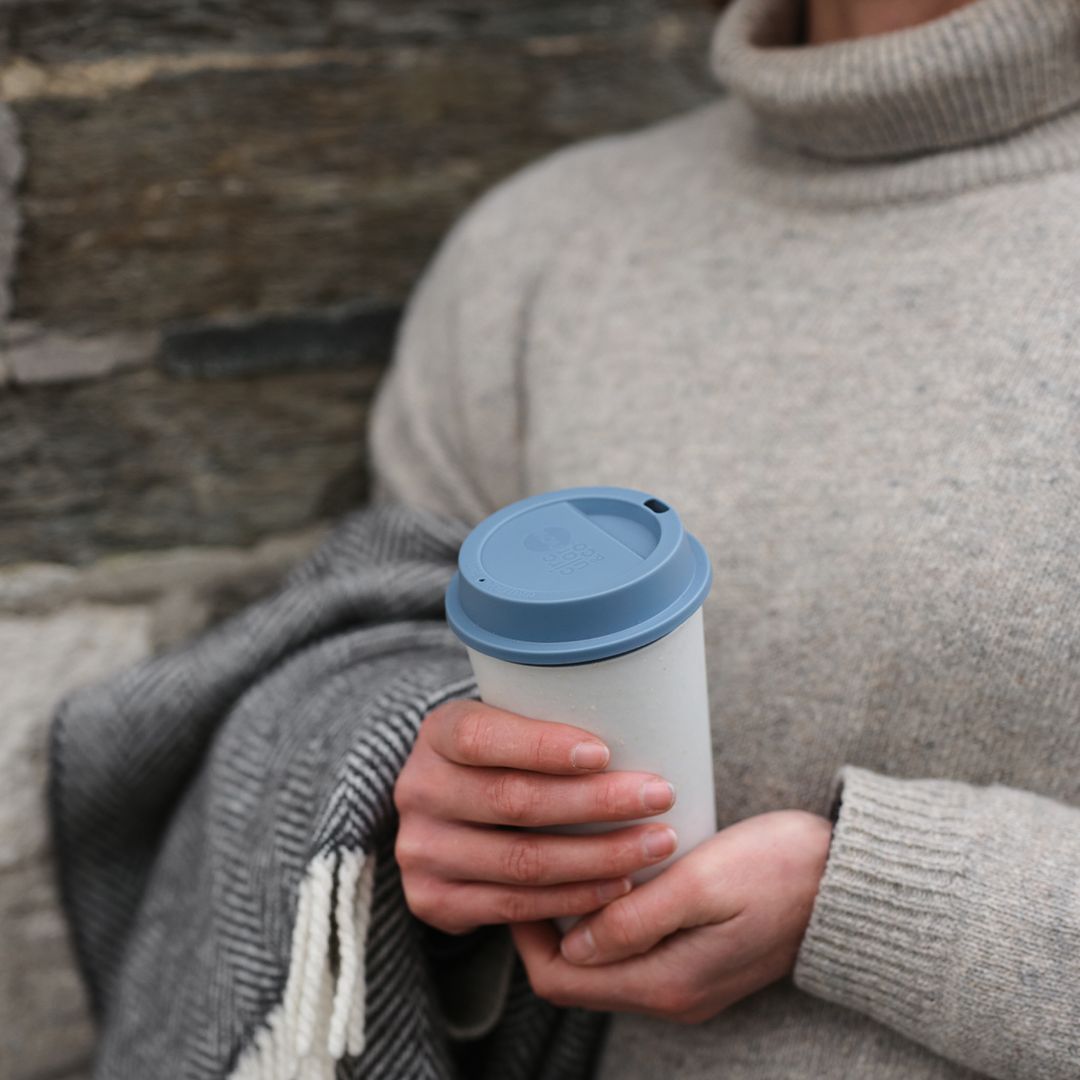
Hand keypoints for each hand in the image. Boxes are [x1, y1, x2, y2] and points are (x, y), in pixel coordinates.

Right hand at [393, 699, 679, 934]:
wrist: (445, 817)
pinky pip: (515, 906)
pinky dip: (575, 897)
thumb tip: (642, 716)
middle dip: (597, 802)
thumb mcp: (506, 722)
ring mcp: (422, 851)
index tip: (605, 753)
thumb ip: (547, 717)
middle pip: (514, 801)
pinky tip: (618, 885)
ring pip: (522, 861)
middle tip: (659, 796)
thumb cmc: (503, 758)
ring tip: (655, 844)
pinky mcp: (433, 901)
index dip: (543, 746)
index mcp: (437, 733)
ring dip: (600, 857)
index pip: (483, 738)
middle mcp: (419, 790)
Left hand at [511, 810, 831, 1022]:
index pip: (562, 979)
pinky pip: (630, 955)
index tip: (522, 876)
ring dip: (576, 922)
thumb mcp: (705, 882)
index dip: (528, 932)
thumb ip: (637, 918)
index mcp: (668, 982)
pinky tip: (608, 876)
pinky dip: (607, 922)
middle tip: (537, 863)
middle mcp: (672, 996)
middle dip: (545, 925)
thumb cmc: (782, 869)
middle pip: (575, 978)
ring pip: (601, 966)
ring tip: (568, 862)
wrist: (850, 883)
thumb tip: (573, 942)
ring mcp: (687, 984)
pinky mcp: (698, 965)